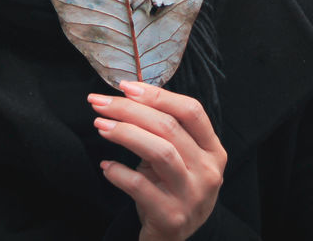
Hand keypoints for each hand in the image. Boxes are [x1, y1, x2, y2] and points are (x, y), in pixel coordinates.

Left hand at [87, 81, 226, 240]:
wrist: (171, 239)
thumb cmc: (170, 188)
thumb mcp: (179, 158)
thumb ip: (164, 130)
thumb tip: (126, 94)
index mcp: (213, 150)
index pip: (191, 110)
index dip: (158, 95)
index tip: (126, 87)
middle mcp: (208, 171)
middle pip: (169, 127)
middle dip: (129, 110)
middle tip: (100, 103)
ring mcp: (192, 195)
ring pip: (160, 151)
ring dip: (125, 133)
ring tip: (100, 126)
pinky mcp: (172, 216)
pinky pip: (140, 186)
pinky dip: (118, 172)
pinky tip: (105, 166)